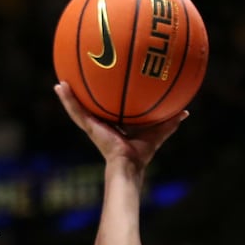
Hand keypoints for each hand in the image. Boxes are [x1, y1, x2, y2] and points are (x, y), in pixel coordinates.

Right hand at [54, 82, 185, 171]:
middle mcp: (101, 125)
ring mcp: (92, 126)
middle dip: (85, 96)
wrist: (128, 164)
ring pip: (78, 108)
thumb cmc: (141, 153)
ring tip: (60, 82)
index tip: (105, 87)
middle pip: (91, 107)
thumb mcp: (157, 132)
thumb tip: (186, 112)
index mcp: (115, 126)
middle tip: (78, 80)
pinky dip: (67, 99)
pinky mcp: (88, 126)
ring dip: (68, 96)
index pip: (110, 111)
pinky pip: (75, 110)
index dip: (108, 100)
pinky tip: (59, 86)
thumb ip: (169, 122)